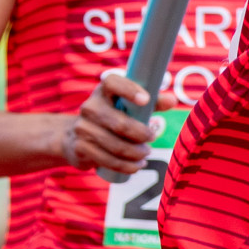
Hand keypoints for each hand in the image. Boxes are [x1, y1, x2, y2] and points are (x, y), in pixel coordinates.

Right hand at [60, 74, 177, 174]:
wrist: (75, 136)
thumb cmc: (112, 117)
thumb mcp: (129, 107)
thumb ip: (151, 103)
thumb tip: (172, 100)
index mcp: (103, 91)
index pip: (112, 82)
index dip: (129, 90)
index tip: (146, 100)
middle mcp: (89, 107)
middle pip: (119, 123)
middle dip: (141, 134)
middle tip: (153, 138)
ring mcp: (82, 128)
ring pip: (115, 145)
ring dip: (136, 153)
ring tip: (146, 154)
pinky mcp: (80, 148)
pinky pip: (107, 160)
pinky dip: (125, 166)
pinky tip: (135, 166)